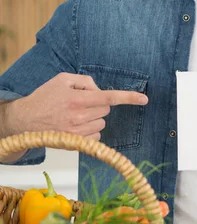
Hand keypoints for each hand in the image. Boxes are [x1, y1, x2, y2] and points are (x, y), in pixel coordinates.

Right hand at [8, 72, 147, 140]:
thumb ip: (85, 81)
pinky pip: (96, 137)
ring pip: (102, 123)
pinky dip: (91, 131)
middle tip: (81, 103)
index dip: (129, 98)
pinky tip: (77, 126)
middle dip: (98, 105)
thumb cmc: (43, 98)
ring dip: (94, 118)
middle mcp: (80, 116)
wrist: (25, 120)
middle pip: (106, 110)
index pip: (109, 97)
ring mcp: (78, 132)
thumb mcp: (62, 79)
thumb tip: (99, 90)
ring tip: (75, 115)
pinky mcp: (77, 144)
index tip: (144, 99)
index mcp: (78, 99)